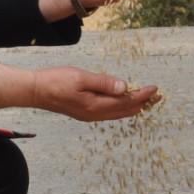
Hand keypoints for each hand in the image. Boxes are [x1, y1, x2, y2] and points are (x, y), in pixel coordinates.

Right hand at [33, 67, 159, 121]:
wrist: (35, 91)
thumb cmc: (55, 81)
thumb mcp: (81, 78)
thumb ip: (103, 83)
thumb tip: (124, 87)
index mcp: (95, 106)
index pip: (125, 101)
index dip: (142, 95)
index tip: (155, 89)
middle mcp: (94, 114)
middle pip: (124, 111)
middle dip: (142, 103)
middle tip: (158, 97)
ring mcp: (89, 115)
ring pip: (117, 113)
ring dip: (132, 107)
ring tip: (146, 101)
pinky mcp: (84, 112)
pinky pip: (109, 112)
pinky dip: (121, 108)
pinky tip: (123, 103)